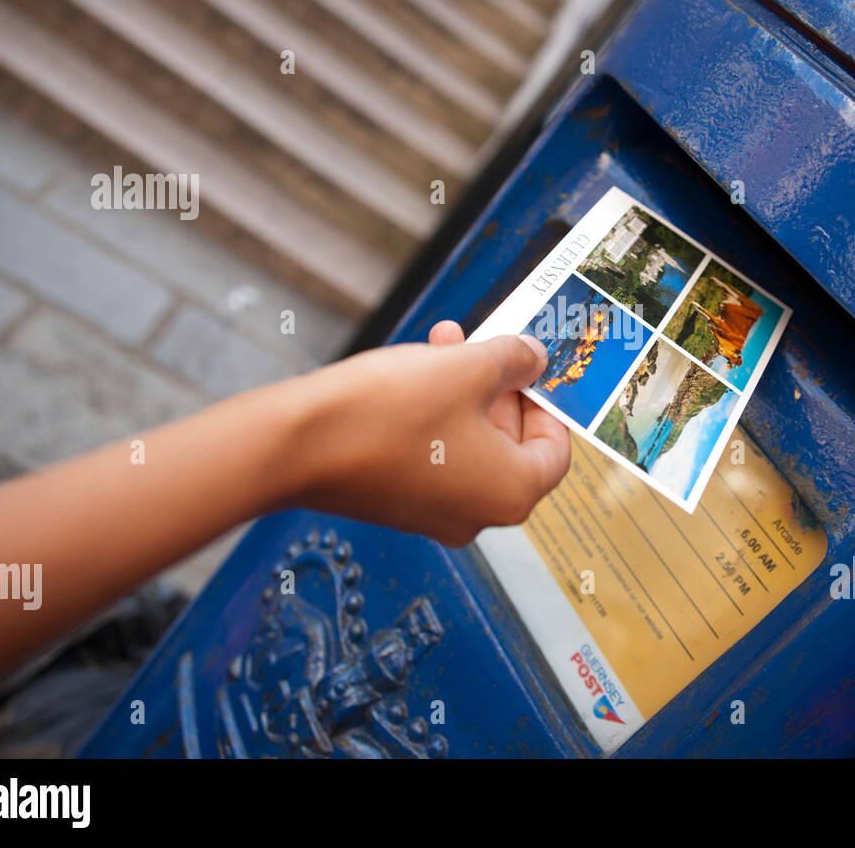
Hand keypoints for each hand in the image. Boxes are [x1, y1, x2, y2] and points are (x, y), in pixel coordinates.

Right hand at [285, 320, 570, 546]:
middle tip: (487, 343)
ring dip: (463, 388)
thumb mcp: (469, 368)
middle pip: (511, 444)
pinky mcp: (398, 501)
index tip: (534, 369)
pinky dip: (434, 411)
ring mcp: (434, 513)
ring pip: (468, 441)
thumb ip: (514, 360)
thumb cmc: (388, 412)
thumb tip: (534, 359)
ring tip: (446, 340)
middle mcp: (477, 515)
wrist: (299, 443)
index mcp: (511, 493)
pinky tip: (416, 367)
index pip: (555, 451)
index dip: (548, 402)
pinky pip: (433, 453)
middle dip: (499, 384)